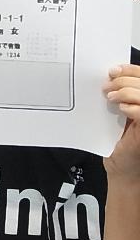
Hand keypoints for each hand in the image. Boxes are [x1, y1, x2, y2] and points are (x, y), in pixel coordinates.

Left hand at [103, 65, 139, 181]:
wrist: (124, 169)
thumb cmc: (122, 143)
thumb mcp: (121, 113)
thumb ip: (122, 96)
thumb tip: (111, 76)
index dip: (131, 70)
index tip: (113, 70)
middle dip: (124, 80)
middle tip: (107, 86)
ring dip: (126, 92)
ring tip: (110, 98)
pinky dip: (132, 107)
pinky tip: (122, 109)